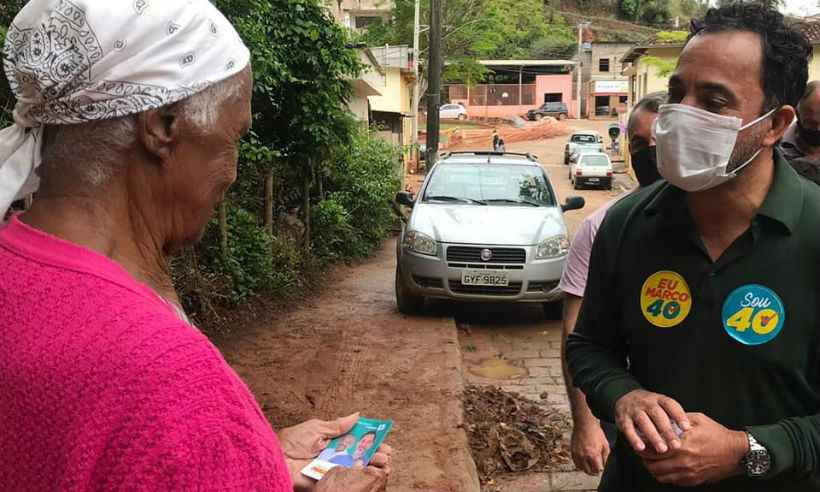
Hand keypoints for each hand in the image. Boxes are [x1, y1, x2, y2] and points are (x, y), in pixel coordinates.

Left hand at [278, 414, 392, 491]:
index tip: (383, 441)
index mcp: (332, 442)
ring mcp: (332, 470)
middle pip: (360, 456)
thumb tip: (357, 416)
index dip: (370, 441)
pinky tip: (371, 472)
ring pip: (357, 469)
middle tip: (386, 454)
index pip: (356, 441)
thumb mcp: (316, 428)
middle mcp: (334, 456)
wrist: (275, 460)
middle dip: (375, 454)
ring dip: (373, 466)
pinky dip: (361, 476)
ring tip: (383, 463)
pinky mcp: (329, 481)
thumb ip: (337, 425)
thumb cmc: (290, 442)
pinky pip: (347, 480)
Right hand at [571, 420, 609, 474]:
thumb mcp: (605, 444)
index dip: (600, 469)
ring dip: (586, 468)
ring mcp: (577, 454)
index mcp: (593, 454)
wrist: (584, 424)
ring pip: (581, 468)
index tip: (601, 467)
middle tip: (596, 469)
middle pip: (588, 471)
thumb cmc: (595, 432)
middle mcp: (583, 456)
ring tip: (590, 466)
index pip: (597, 470)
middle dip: (594, 471)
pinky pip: (575, 463)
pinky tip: (584, 462)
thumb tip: (603, 465)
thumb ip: (605, 457)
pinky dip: (580, 464)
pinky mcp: (572, 451)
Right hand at [614, 389, 690, 454]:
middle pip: (657, 415)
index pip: (670, 404)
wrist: (625, 397)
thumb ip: (672, 415)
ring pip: (643, 422)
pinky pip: (628, 428)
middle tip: (676, 445)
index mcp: (658, 399)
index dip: (678, 415)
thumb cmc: (649, 406)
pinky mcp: (623, 418)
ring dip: (653, 436)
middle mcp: (646, 402)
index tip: (687, 428)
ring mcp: (634, 410)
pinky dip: (634, 438)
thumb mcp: (661, 405)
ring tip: (661, 449)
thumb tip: (689, 431)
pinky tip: (641, 448)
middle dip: (667, 430)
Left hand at [641, 412, 748, 485]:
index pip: (653, 449)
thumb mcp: (698, 419)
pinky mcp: (693, 480)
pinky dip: (663, 475)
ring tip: (651, 460)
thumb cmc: (718, 435)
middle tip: (643, 452)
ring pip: (659, 475)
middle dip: (644, 458)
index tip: (640, 441)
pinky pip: (671, 481)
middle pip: (652, 465)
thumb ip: (678, 418)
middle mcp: (683, 461)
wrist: (736, 453)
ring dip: (652, 468)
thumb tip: (662, 418)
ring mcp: (688, 473)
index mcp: (683, 445)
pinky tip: (664, 466)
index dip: (643, 446)